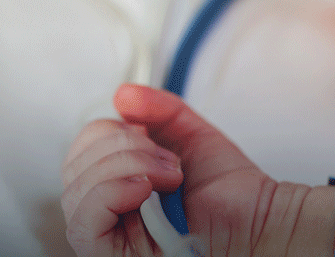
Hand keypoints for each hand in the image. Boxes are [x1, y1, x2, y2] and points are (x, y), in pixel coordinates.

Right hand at [60, 84, 334, 255]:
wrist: (260, 217)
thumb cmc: (230, 188)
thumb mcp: (189, 133)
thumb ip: (158, 108)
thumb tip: (122, 95)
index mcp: (118, 179)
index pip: (80, 151)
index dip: (108, 133)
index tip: (150, 136)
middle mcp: (108, 208)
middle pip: (73, 168)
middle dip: (121, 149)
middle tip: (167, 160)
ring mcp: (110, 235)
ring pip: (75, 193)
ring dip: (124, 168)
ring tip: (168, 176)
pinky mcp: (114, 256)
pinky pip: (83, 226)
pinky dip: (109, 194)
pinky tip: (143, 190)